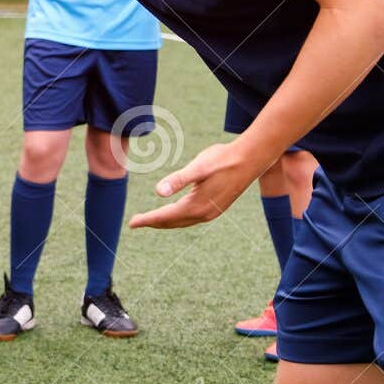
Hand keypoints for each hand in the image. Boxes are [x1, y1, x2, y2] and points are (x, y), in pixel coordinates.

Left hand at [130, 142, 259, 229]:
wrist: (251, 159)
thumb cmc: (223, 159)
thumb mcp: (197, 167)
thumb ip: (178, 180)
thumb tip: (158, 192)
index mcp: (197, 206)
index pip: (165, 216)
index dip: (147, 220)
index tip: (131, 224)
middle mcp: (204, 213)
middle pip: (172, 222)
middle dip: (153, 223)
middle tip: (135, 223)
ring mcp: (212, 212)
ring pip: (182, 221)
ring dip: (166, 221)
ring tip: (150, 220)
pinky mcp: (217, 207)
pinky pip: (191, 218)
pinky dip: (178, 218)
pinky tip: (175, 213)